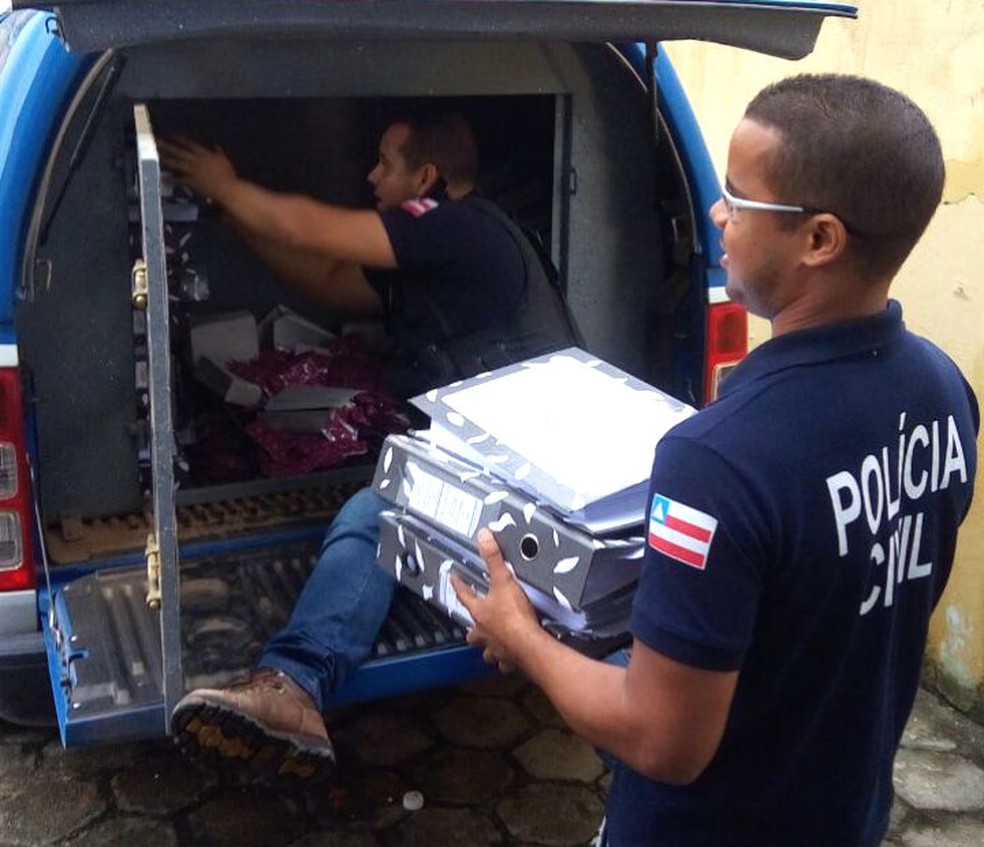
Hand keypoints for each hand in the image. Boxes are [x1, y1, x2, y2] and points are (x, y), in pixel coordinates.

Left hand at [158, 136, 237, 200]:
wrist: (226, 188)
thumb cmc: (228, 175)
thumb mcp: (225, 160)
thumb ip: (219, 152)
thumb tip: (216, 146)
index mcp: (204, 154)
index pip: (189, 144)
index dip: (180, 139)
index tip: (172, 135)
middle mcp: (195, 160)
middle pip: (177, 151)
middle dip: (166, 145)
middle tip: (156, 141)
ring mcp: (192, 171)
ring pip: (175, 163)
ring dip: (164, 159)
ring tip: (155, 156)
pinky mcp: (191, 181)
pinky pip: (178, 179)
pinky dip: (170, 179)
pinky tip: (162, 177)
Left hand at [452, 528, 541, 673]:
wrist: (529, 644)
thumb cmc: (515, 618)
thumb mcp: (504, 580)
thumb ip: (494, 557)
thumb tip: (483, 537)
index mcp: (480, 612)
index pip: (464, 595)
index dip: (458, 585)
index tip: (453, 579)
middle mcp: (484, 632)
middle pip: (472, 632)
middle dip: (473, 629)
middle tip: (475, 626)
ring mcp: (496, 648)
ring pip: (486, 650)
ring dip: (488, 647)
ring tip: (492, 644)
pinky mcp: (510, 659)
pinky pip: (504, 662)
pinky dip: (506, 660)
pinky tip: (511, 657)